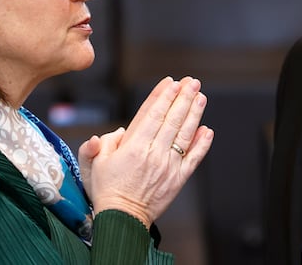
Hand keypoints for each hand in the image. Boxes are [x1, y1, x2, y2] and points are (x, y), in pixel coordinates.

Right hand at [80, 76, 212, 227]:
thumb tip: (116, 132)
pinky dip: (202, 144)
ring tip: (201, 97)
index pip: (151, 114)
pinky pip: (194, 159)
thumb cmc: (107, 190)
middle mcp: (153, 154)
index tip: (171, 83)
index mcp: (133, 147)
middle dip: (183, 98)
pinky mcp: (178, 179)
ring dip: (194, 114)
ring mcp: (168, 166)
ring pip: (185, 135)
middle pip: (172, 120)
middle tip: (192, 82)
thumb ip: (99, 145)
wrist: (122, 219)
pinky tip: (207, 130)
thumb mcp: (94, 165)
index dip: (162, 97)